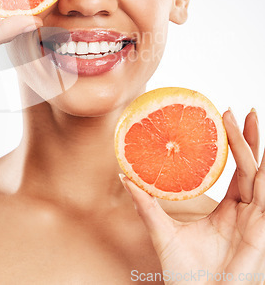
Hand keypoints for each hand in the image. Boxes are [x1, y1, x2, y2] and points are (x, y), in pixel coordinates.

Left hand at [121, 109, 264, 282]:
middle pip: (251, 165)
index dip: (235, 144)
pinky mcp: (259, 230)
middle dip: (249, 137)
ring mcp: (255, 219)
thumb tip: (125, 178)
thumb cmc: (186, 275)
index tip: (227, 117)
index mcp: (229, 209)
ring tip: (247, 119)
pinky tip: (258, 156)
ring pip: (258, 174)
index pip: (237, 168)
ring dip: (253, 146)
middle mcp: (245, 210)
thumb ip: (147, 205)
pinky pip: (264, 195)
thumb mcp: (163, 232)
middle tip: (244, 110)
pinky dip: (262, 173)